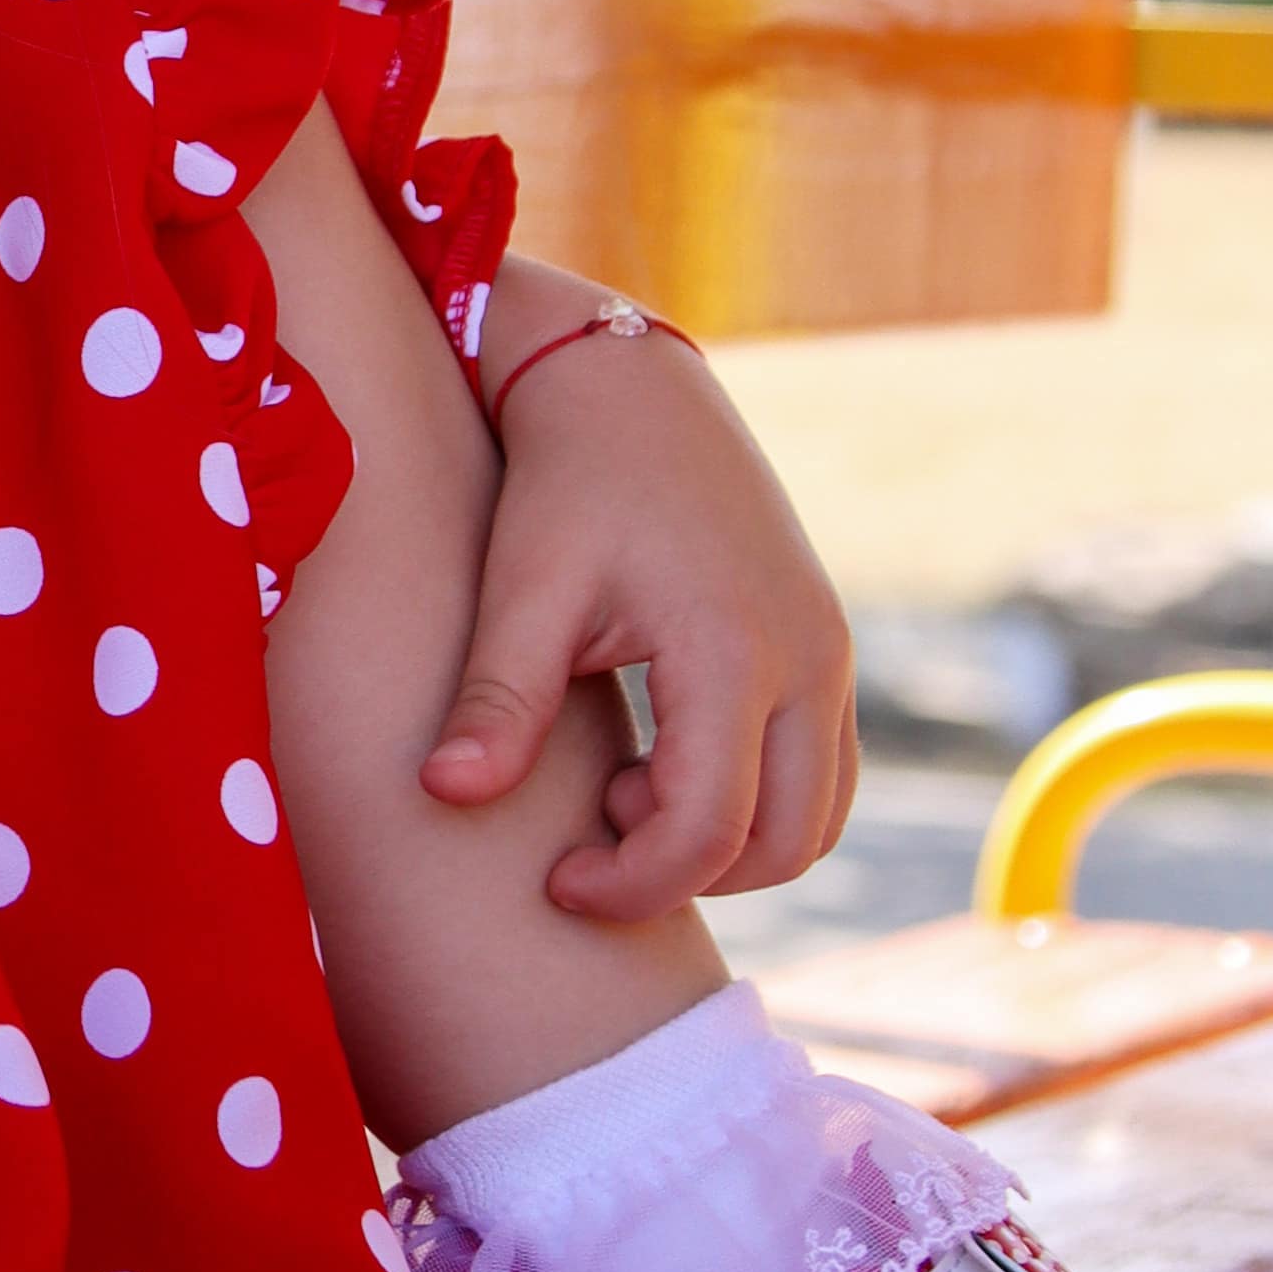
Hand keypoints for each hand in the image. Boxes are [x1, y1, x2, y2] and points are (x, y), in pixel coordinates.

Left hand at [417, 278, 856, 920]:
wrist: (629, 388)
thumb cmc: (565, 484)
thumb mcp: (523, 587)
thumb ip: (494, 698)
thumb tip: (442, 794)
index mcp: (734, 649)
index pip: (706, 829)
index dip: (630, 883)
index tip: (557, 882)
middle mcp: (808, 658)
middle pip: (782, 844)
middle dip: (682, 871)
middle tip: (588, 835)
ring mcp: (830, 652)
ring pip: (816, 819)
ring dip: (727, 843)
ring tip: (621, 791)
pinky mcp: (826, 647)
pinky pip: (821, 773)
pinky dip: (757, 804)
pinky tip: (661, 765)